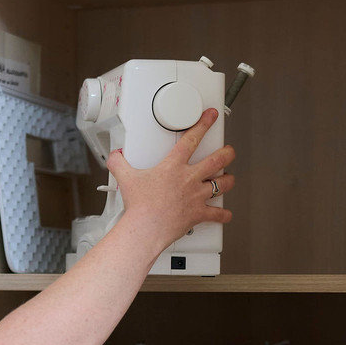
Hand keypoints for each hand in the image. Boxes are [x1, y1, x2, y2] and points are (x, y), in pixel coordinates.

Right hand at [106, 109, 234, 252]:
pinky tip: (225, 214)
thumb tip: (115, 155)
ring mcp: (196, 196)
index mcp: (173, 166)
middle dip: (226, 153)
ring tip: (230, 178)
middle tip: (229, 150)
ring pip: (222, 185)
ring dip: (229, 181)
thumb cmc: (139, 205)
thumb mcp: (125, 178)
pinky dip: (223, 214)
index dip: (203, 124)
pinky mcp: (199, 214)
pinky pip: (217, 214)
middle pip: (216, 161)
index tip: (210, 117)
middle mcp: (189, 179)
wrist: (146, 228)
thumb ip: (119, 163)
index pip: (191, 139)